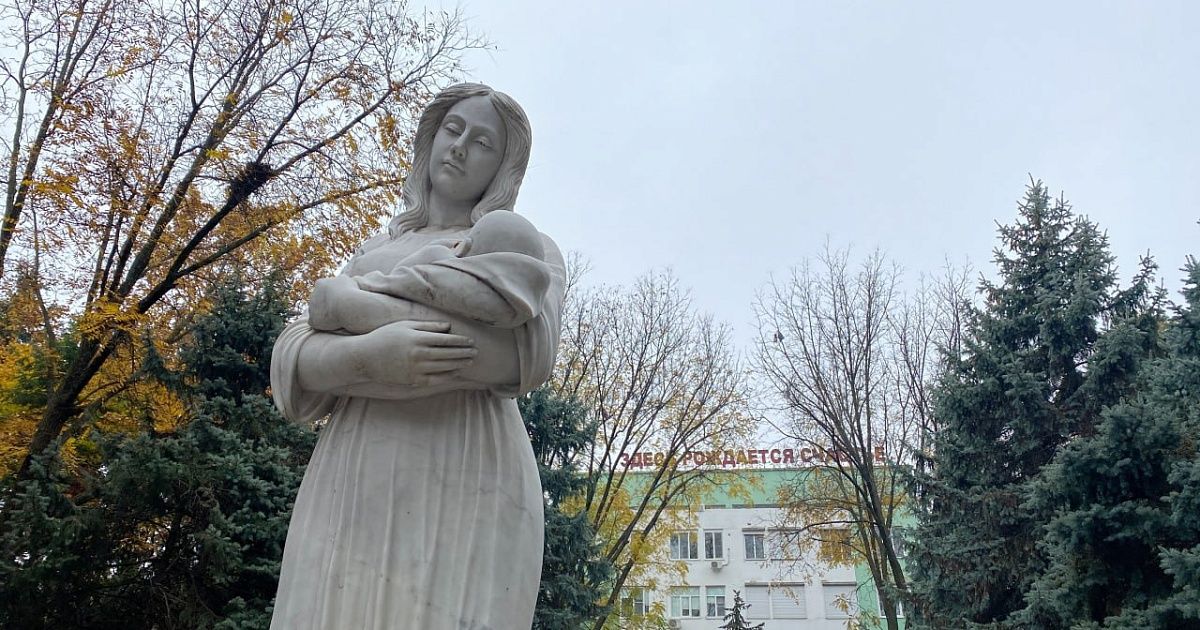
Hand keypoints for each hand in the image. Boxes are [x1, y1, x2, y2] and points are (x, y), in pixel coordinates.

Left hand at [308, 275, 357, 330]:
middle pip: (318, 300)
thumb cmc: (355, 294)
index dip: (333, 296)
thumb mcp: (352, 282)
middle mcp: (313, 294)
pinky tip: (333, 326)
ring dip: (325, 316)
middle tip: (339, 311)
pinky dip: (323, 326)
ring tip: (338, 319)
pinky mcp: (313, 320)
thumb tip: (352, 282)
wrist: (350, 306)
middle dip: (327, 305)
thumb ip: (347, 283)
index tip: (342, 302)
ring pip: (316, 312)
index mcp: (321, 283)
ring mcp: (312, 307)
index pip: (324, 290)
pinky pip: (316, 324)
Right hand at [355, 320, 476, 386]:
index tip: (471, 341)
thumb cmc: (385, 337)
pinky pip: (435, 379)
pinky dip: (448, 376)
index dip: (461, 341)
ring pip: (444, 367)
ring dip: (459, 364)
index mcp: (417, 338)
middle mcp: (418, 354)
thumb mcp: (404, 325)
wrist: (365, 358)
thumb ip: (427, 326)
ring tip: (470, 361)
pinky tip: (456, 372)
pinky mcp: (412, 380)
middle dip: (464, 352)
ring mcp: (416, 369)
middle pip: (448, 354)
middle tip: (476, 351)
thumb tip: (447, 327)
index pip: (446, 340)